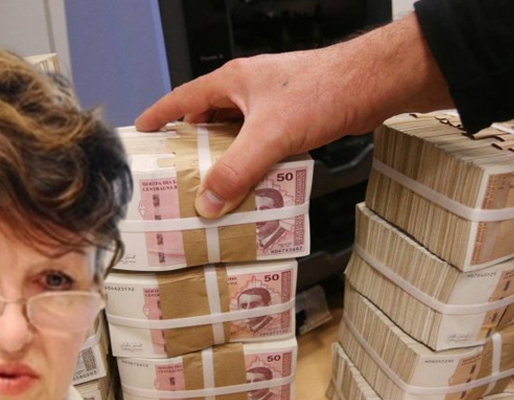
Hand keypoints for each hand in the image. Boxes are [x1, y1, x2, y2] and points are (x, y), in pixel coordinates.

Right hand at [135, 14, 451, 217]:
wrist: (371, 84)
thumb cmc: (322, 91)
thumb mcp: (269, 134)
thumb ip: (237, 170)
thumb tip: (209, 202)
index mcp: (232, 82)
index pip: (183, 97)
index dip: (160, 115)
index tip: (142, 132)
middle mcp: (248, 89)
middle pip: (208, 119)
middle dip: (193, 146)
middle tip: (179, 175)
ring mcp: (272, 103)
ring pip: (237, 133)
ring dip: (227, 158)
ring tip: (215, 188)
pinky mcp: (294, 117)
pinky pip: (262, 143)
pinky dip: (254, 162)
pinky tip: (255, 184)